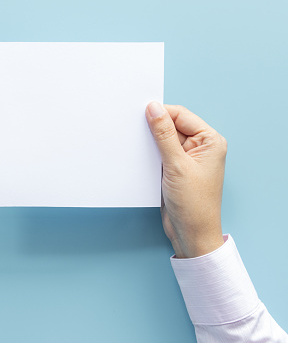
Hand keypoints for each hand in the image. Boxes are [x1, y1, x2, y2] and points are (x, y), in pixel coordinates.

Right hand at [145, 102, 226, 257]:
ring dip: (150, 142)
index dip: (161, 112)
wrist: (190, 234)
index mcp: (209, 141)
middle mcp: (200, 147)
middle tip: (134, 129)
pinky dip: (150, 153)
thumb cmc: (193, 203)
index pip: (181, 115)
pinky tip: (139, 156)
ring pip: (164, 140)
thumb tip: (153, 108)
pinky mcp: (175, 169)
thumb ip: (163, 135)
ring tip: (135, 144)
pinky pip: (160, 153)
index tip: (139, 113)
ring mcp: (187, 158)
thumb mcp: (176, 165)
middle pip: (172, 126)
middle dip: (154, 128)